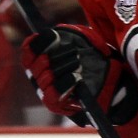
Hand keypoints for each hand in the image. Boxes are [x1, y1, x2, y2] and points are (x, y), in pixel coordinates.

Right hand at [20, 24, 137, 124]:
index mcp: (41, 58)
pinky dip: (64, 84)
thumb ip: (62, 33)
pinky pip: (51, 95)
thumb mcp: (79, 38)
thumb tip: (48, 34)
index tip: (54, 36)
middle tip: (75, 53)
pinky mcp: (55, 104)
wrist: (109, 77)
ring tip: (79, 65)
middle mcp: (39, 75)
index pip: (28, 51)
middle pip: (35, 65)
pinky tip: (76, 78)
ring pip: (45, 78)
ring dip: (64, 68)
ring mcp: (45, 91)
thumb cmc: (93, 56)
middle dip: (57, 56)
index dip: (37, 44)